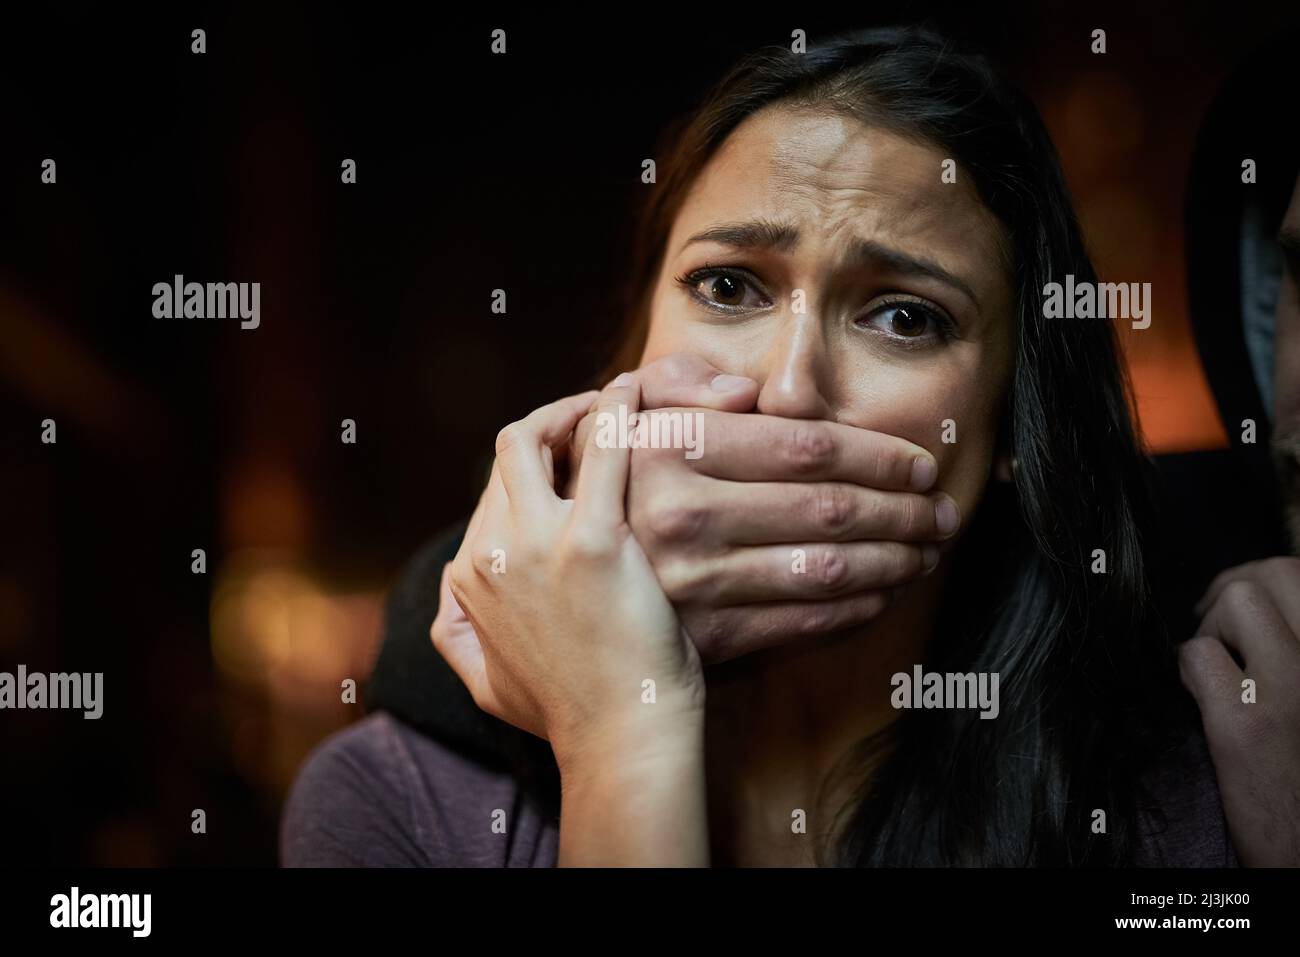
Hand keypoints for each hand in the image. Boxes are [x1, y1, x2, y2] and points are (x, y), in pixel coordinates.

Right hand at [437, 379, 703, 761]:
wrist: (620, 743)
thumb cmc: (571, 715)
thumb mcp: (487, 683)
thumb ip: (457, 637)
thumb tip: (444, 605)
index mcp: (470, 578)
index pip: (493, 492)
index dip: (534, 467)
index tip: (573, 457)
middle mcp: (491, 552)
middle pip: (505, 455)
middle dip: (546, 425)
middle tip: (592, 416)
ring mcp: (536, 544)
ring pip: (531, 439)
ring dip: (570, 408)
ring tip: (612, 400)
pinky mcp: (591, 543)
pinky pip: (600, 449)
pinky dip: (613, 409)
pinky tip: (633, 390)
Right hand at [565, 353, 958, 662]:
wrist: (567, 588)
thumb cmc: (614, 483)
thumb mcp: (629, 414)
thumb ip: (681, 381)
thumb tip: (752, 393)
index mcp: (667, 447)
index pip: (807, 445)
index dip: (880, 454)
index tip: (921, 463)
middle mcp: (677, 514)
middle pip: (831, 509)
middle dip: (906, 510)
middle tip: (943, 512)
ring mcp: (691, 582)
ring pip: (828, 569)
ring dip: (895, 560)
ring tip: (926, 551)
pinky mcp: (704, 636)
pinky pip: (803, 623)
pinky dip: (857, 609)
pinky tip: (883, 593)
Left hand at [1179, 556, 1299, 865]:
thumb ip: (1297, 648)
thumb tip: (1259, 602)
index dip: (1263, 577)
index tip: (1241, 599)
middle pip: (1276, 572)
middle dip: (1234, 587)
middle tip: (1213, 622)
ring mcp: (1297, 687)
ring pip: (1240, 600)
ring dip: (1215, 626)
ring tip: (1219, 668)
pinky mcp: (1248, 722)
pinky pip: (1198, 655)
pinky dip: (1189, 669)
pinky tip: (1202, 699)